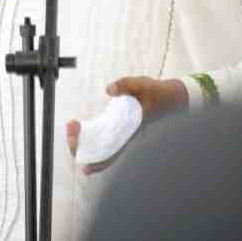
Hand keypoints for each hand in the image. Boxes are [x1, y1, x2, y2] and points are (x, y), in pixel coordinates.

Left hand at [66, 76, 187, 174]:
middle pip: (99, 156)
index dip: (94, 157)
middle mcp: (125, 139)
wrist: (170, 100)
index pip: (110, 153)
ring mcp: (121, 136)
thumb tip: (110, 89)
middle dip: (80, 147)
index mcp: (131, 133)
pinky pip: (101, 142)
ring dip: (82, 143)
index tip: (85, 146)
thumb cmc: (156, 94)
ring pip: (98, 151)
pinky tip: (79, 128)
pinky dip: (88, 138)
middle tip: (71, 126)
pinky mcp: (119, 130)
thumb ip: (126, 85)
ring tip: (72, 126)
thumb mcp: (142, 84)